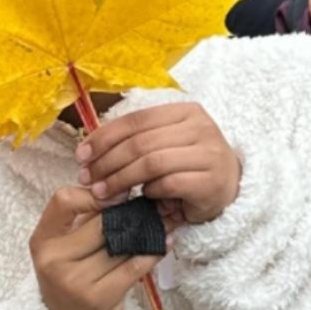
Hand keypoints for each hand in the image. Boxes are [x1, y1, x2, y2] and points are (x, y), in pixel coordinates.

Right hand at [30, 187, 159, 309]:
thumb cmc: (75, 277)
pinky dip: (154, 252)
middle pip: (101, 223)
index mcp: (42, 240)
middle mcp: (52, 260)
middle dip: (133, 212)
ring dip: (150, 231)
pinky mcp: (98, 299)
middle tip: (159, 203)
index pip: (64, 200)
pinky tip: (165, 243)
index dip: (95, 193)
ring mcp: (74, 282)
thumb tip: (127, 187)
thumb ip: (88, 219)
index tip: (120, 195)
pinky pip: (134, 267)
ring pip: (121, 244)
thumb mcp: (69, 247)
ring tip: (167, 220)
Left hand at [77, 102, 241, 224]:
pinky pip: (169, 184)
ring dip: (121, 180)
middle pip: (141, 142)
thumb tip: (87, 148)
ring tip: (104, 193)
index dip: (104, 137)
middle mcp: (202, 128)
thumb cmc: (189, 165)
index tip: (81, 156)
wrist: (229, 187)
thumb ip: (135, 140)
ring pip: (152, 163)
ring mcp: (210, 154)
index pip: (137, 119)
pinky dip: (149, 192)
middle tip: (89, 179)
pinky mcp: (212, 182)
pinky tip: (143, 198)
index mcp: (187, 111)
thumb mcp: (164, 143)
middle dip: (108, 162)